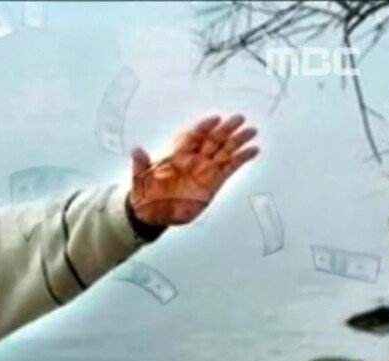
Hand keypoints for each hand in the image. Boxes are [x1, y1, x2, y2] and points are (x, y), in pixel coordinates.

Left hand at [128, 114, 259, 225]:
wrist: (153, 214)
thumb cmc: (145, 195)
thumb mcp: (139, 180)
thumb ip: (140, 164)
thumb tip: (136, 150)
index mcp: (176, 155)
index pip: (192, 136)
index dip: (203, 127)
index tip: (215, 119)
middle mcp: (193, 159)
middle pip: (212, 140)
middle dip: (225, 129)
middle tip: (239, 119)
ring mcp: (204, 169)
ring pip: (224, 151)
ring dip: (237, 141)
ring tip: (250, 132)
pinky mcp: (213, 182)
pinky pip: (230, 167)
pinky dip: (241, 159)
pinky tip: (253, 150)